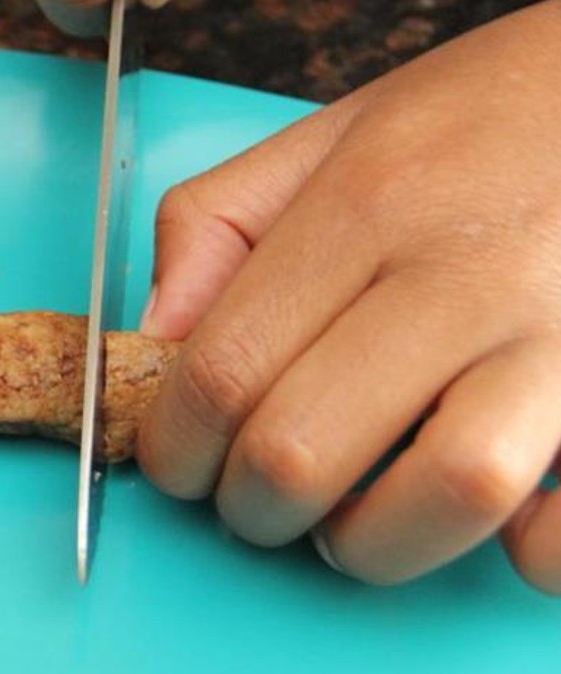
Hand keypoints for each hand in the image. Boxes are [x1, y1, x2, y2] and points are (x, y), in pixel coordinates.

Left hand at [136, 0, 560, 593]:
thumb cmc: (481, 118)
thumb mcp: (326, 135)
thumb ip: (215, 226)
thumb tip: (149, 338)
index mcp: (368, 203)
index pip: (222, 368)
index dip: (173, 445)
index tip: (176, 460)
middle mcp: (466, 271)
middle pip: (304, 449)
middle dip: (248, 505)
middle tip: (252, 493)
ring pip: (447, 492)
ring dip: (370, 542)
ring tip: (353, 518)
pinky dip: (527, 554)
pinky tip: (490, 519)